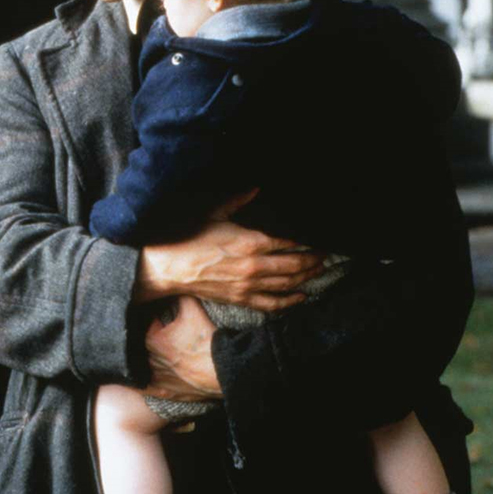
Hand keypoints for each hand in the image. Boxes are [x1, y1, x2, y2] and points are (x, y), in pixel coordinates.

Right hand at [135, 189, 323, 310]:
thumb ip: (238, 201)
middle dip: (313, 260)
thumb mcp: (212, 213)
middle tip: (324, 255)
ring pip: (288, 284)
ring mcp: (249, 285)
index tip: (315, 238)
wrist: (168, 267)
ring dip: (307, 278)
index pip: (288, 242)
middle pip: (295, 265)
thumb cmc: (188, 238)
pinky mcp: (241, 299)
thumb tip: (255, 189)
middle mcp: (254, 266)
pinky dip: (290, 302)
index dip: (305, 241)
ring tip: (318, 271)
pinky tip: (301, 296)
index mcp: (250, 241)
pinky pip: (273, 304)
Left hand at [142, 296, 221, 401]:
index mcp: (151, 339)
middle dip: (148, 339)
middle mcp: (148, 360)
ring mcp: (156, 378)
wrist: (224, 369)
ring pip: (141, 367)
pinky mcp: (165, 392)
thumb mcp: (192, 309)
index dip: (153, 319)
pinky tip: (135, 380)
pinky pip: (145, 388)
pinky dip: (141, 384)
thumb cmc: (207, 339)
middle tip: (161, 335)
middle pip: (142, 345)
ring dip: (142, 359)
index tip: (159, 316)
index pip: (145, 324)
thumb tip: (170, 281)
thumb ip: (178, 294)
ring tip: (151, 353)